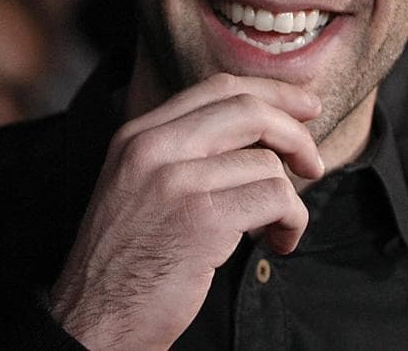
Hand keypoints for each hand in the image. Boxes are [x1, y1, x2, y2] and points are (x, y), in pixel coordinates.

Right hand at [49, 72, 323, 348]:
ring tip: (276, 229)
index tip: (304, 108)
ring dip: (289, 200)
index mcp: (139, 134)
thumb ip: (185, 151)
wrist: (94, 319)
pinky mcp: (201, 218)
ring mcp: (175, 181)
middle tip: (313, 163)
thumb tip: (263, 129)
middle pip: (248, 110)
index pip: (218, 89)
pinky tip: (277, 245)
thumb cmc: (128, 259)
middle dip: (295, 133)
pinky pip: (276, 198)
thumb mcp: (139, 185)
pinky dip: (291, 222)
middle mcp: (153, 147)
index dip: (271, 93)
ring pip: (267, 162)